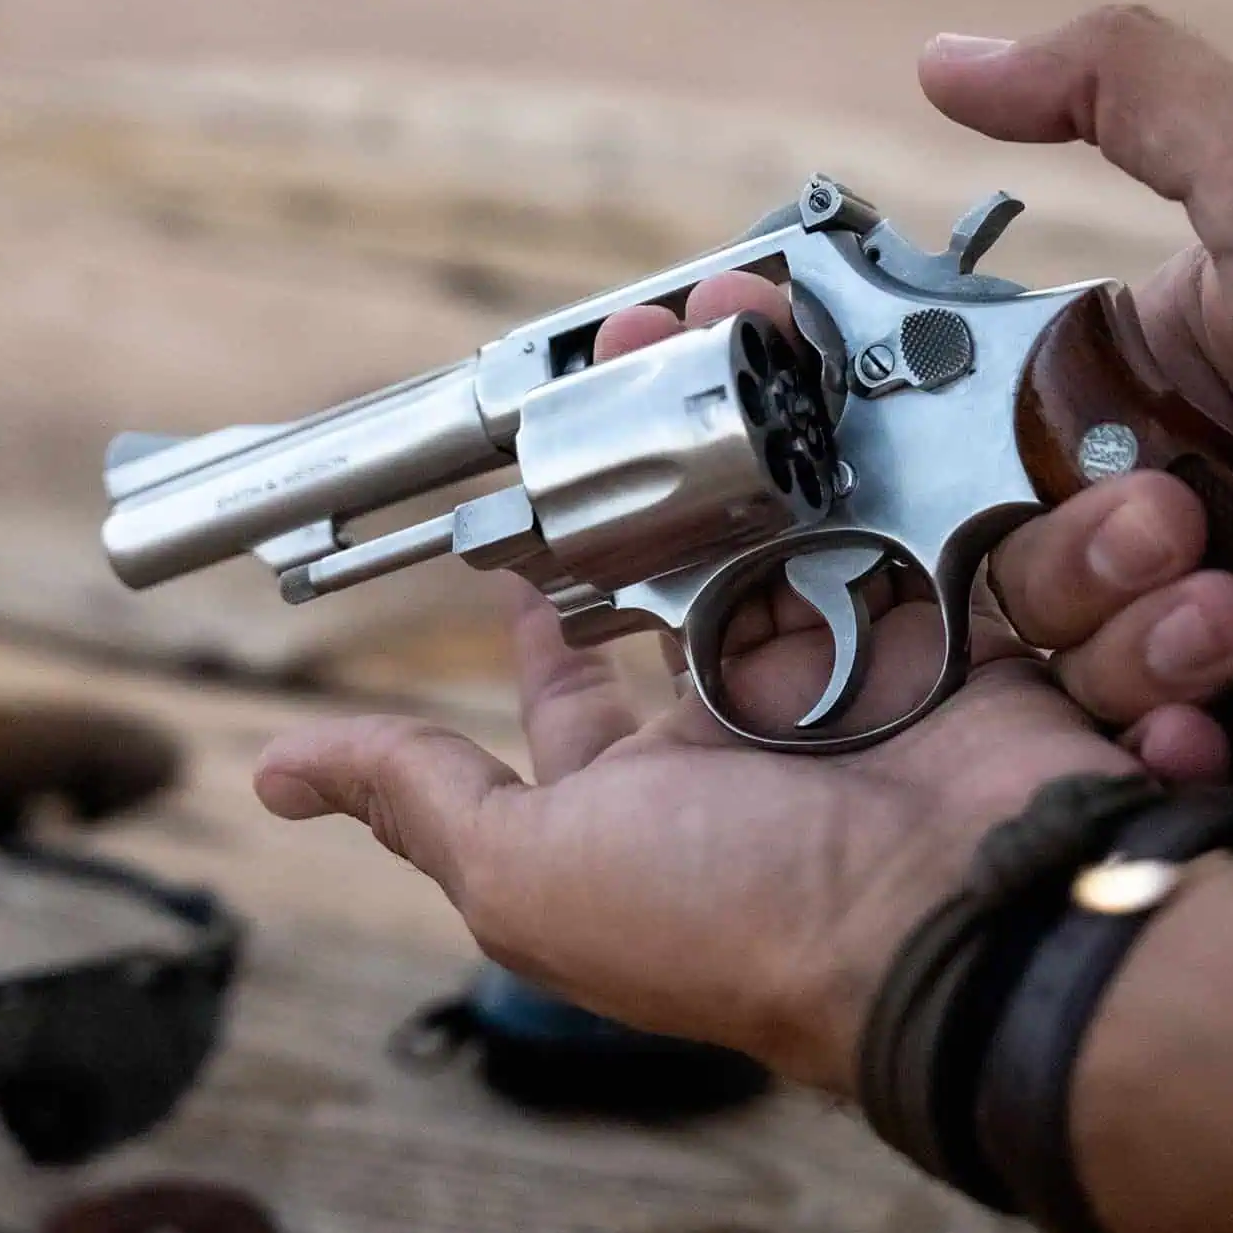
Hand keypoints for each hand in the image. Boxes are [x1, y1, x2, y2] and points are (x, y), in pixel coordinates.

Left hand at [258, 262, 1199, 1090]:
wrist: (956, 919)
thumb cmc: (733, 919)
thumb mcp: (530, 872)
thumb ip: (419, 802)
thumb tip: (276, 776)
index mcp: (646, 790)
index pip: (573, 676)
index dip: (543, 591)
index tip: (524, 508)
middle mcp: (749, 730)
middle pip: (687, 563)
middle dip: (656, 460)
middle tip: (632, 356)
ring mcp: (854, 674)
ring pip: (790, 520)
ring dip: (756, 422)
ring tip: (720, 312)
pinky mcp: (949, 626)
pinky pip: (905, 517)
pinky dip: (879, 444)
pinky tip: (825, 362)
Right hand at [924, 10, 1232, 807]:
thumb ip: (1124, 90)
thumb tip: (948, 56)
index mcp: (1153, 391)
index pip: (984, 454)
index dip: (973, 478)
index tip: (1058, 474)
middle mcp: (1171, 513)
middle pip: (1014, 583)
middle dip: (1081, 573)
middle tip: (1188, 536)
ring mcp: (1216, 633)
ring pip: (1070, 687)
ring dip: (1135, 662)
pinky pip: (1148, 776)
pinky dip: (1163, 760)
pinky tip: (1216, 734)